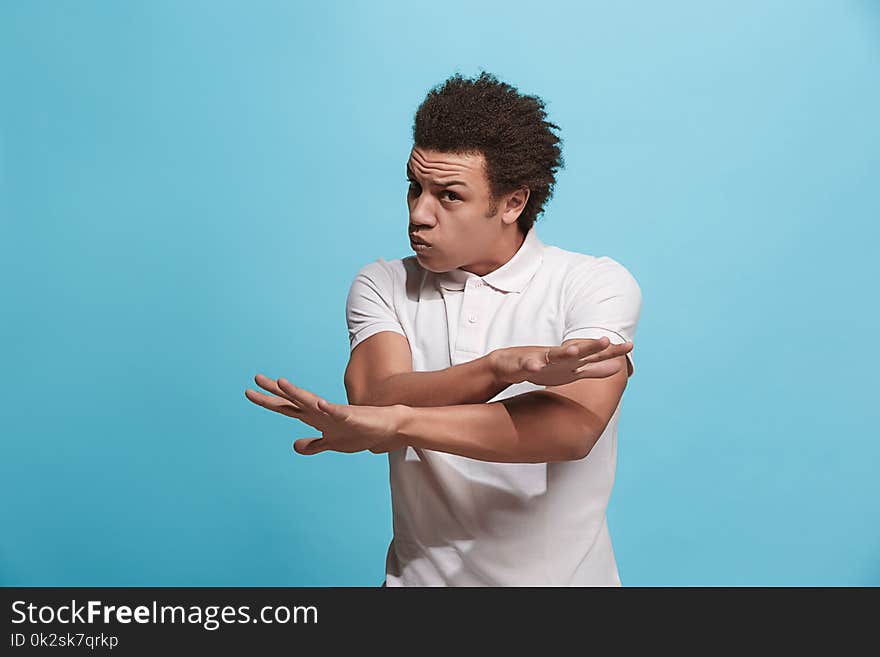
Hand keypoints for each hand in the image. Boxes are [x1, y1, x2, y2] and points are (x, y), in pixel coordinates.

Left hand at [244, 374, 406, 454]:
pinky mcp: (351, 416)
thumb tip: (295, 446)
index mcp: (315, 418)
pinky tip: (320, 404)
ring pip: (311, 402)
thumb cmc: (360, 432)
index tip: (250, 392)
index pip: (287, 408)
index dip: (268, 401)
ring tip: (282, 383)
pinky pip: (337, 412)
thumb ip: (313, 444)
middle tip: (256, 378)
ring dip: (297, 393)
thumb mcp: (331, 442)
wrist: (387, 427)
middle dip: (275, 391)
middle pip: (293, 400)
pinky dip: (328, 408)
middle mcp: (321, 412)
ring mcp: (335, 413)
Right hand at [489, 337, 632, 385]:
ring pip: (555, 355)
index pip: (595, 355)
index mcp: (572, 360)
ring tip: (574, 350)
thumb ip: (595, 369)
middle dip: (591, 346)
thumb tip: (619, 367)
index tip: (630, 346)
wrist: (510, 365)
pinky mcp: (525, 364)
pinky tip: (536, 367)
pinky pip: (529, 365)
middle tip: (606, 340)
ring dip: (564, 352)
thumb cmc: (545, 368)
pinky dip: (532, 365)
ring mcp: (542, 358)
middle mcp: (560, 356)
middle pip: (579, 351)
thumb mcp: (573, 372)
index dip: (611, 351)